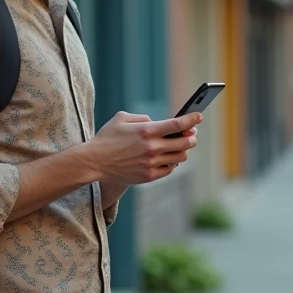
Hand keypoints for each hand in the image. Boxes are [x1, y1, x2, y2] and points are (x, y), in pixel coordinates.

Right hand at [86, 111, 201, 185]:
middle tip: (192, 134)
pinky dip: (173, 162)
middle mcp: (152, 148)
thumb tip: (158, 123)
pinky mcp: (149, 176)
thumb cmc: (107, 138)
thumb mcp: (122, 118)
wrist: (94, 162)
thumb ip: (143, 118)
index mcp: (146, 131)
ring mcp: (151, 163)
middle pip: (185, 142)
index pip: (178, 124)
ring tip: (181, 146)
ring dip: (184, 150)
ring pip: (180, 157)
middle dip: (192, 136)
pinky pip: (170, 169)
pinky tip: (169, 157)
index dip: (192, 119)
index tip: (199, 116)